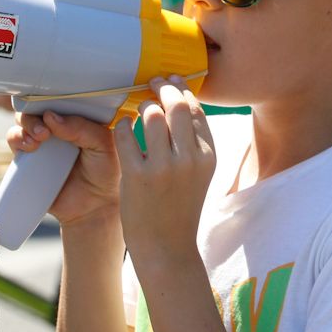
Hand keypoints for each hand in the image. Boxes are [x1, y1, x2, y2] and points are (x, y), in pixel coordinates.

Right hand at [8, 108, 121, 226]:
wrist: (94, 208)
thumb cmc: (105, 172)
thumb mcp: (104, 145)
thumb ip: (82, 128)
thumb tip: (50, 117)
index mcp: (78, 117)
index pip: (60, 97)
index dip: (53, 95)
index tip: (53, 105)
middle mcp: (58, 126)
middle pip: (37, 105)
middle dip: (36, 113)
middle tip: (45, 128)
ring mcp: (42, 141)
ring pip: (23, 121)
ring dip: (26, 125)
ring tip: (39, 139)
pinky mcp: (29, 158)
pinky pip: (15, 141)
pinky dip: (17, 139)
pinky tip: (30, 148)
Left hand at [113, 77, 215, 272]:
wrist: (167, 249)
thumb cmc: (179, 209)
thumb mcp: (198, 175)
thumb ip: (193, 144)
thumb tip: (182, 103)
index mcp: (208, 157)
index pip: (196, 110)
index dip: (183, 91)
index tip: (172, 82)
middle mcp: (189, 159)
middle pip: (176, 105)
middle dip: (163, 88)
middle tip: (152, 83)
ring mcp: (163, 167)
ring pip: (151, 115)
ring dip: (142, 105)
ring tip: (138, 108)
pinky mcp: (137, 176)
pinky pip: (126, 134)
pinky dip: (123, 125)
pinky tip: (123, 127)